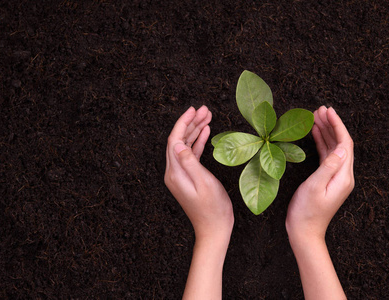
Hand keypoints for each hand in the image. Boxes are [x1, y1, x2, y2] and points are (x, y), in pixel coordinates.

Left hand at [165, 106, 233, 242]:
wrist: (214, 229)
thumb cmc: (213, 209)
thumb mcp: (204, 183)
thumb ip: (190, 162)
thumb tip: (177, 144)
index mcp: (175, 173)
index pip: (174, 140)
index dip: (183, 123)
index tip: (193, 110)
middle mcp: (174, 172)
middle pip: (178, 140)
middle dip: (190, 123)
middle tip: (204, 109)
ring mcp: (180, 175)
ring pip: (185, 146)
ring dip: (195, 130)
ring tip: (207, 116)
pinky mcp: (188, 177)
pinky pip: (190, 155)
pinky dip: (197, 142)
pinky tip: (205, 132)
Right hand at [286, 106, 353, 299]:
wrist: (304, 231)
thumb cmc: (306, 211)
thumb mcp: (315, 186)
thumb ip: (328, 166)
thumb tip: (342, 147)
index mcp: (344, 176)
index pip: (345, 144)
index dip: (337, 125)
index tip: (328, 111)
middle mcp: (343, 175)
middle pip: (341, 144)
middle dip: (331, 125)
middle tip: (320, 109)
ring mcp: (335, 177)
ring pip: (333, 148)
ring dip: (326, 132)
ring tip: (315, 117)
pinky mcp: (326, 179)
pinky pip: (326, 156)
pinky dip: (321, 143)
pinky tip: (314, 134)